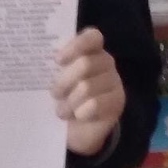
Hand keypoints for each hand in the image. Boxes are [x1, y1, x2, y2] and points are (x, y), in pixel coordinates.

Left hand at [53, 28, 125, 157]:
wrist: (77, 130)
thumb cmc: (65, 98)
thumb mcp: (58, 81)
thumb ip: (57, 69)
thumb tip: (49, 63)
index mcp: (91, 51)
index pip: (92, 37)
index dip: (76, 45)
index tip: (58, 60)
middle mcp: (106, 62)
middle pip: (84, 64)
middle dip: (64, 82)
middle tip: (54, 94)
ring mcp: (114, 81)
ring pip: (86, 87)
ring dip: (69, 103)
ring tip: (63, 111)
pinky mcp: (118, 100)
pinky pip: (95, 104)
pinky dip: (80, 113)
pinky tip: (79, 116)